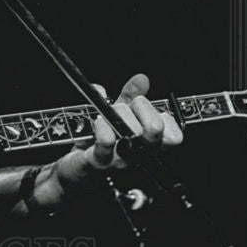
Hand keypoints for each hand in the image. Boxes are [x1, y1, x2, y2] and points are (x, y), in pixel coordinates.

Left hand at [48, 73, 184, 199]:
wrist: (73, 168)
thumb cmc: (99, 143)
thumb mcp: (116, 116)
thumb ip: (129, 97)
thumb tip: (142, 79)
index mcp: (147, 143)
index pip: (172, 132)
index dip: (161, 114)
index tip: (140, 105)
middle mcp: (138, 154)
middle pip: (154, 129)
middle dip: (141, 109)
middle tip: (124, 108)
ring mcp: (119, 160)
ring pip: (131, 134)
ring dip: (121, 117)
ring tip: (107, 114)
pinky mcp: (97, 163)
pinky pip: (106, 147)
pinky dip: (104, 131)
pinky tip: (100, 123)